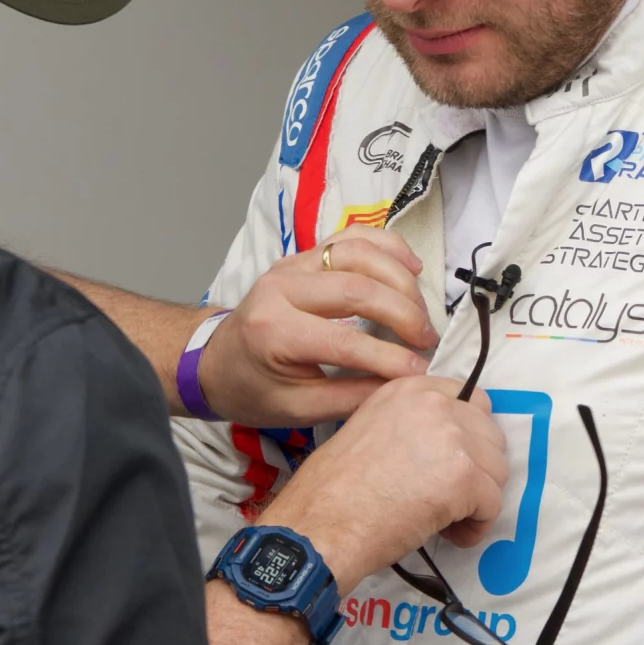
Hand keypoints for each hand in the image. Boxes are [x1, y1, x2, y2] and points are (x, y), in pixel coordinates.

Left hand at [197, 229, 437, 426]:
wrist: (216, 361)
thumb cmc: (254, 389)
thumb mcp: (297, 408)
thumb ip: (351, 397)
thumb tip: (404, 387)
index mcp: (273, 331)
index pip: (344, 342)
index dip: (389, 358)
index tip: (421, 372)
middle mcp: (281, 287)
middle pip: (356, 288)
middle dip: (403, 314)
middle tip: (427, 341)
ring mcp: (294, 264)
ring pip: (358, 253)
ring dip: (400, 280)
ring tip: (421, 312)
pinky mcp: (306, 254)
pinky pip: (353, 236)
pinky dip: (388, 246)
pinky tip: (411, 268)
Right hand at [268, 373, 507, 591]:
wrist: (319, 525)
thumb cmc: (333, 491)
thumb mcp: (370, 431)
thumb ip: (413, 427)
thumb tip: (448, 448)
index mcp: (410, 389)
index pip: (473, 402)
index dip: (468, 439)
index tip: (450, 464)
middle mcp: (435, 404)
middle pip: (491, 436)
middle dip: (477, 470)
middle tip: (448, 498)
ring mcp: (452, 438)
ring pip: (497, 471)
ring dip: (478, 499)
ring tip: (446, 520)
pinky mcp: (463, 477)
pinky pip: (493, 505)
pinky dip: (476, 526)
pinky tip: (450, 535)